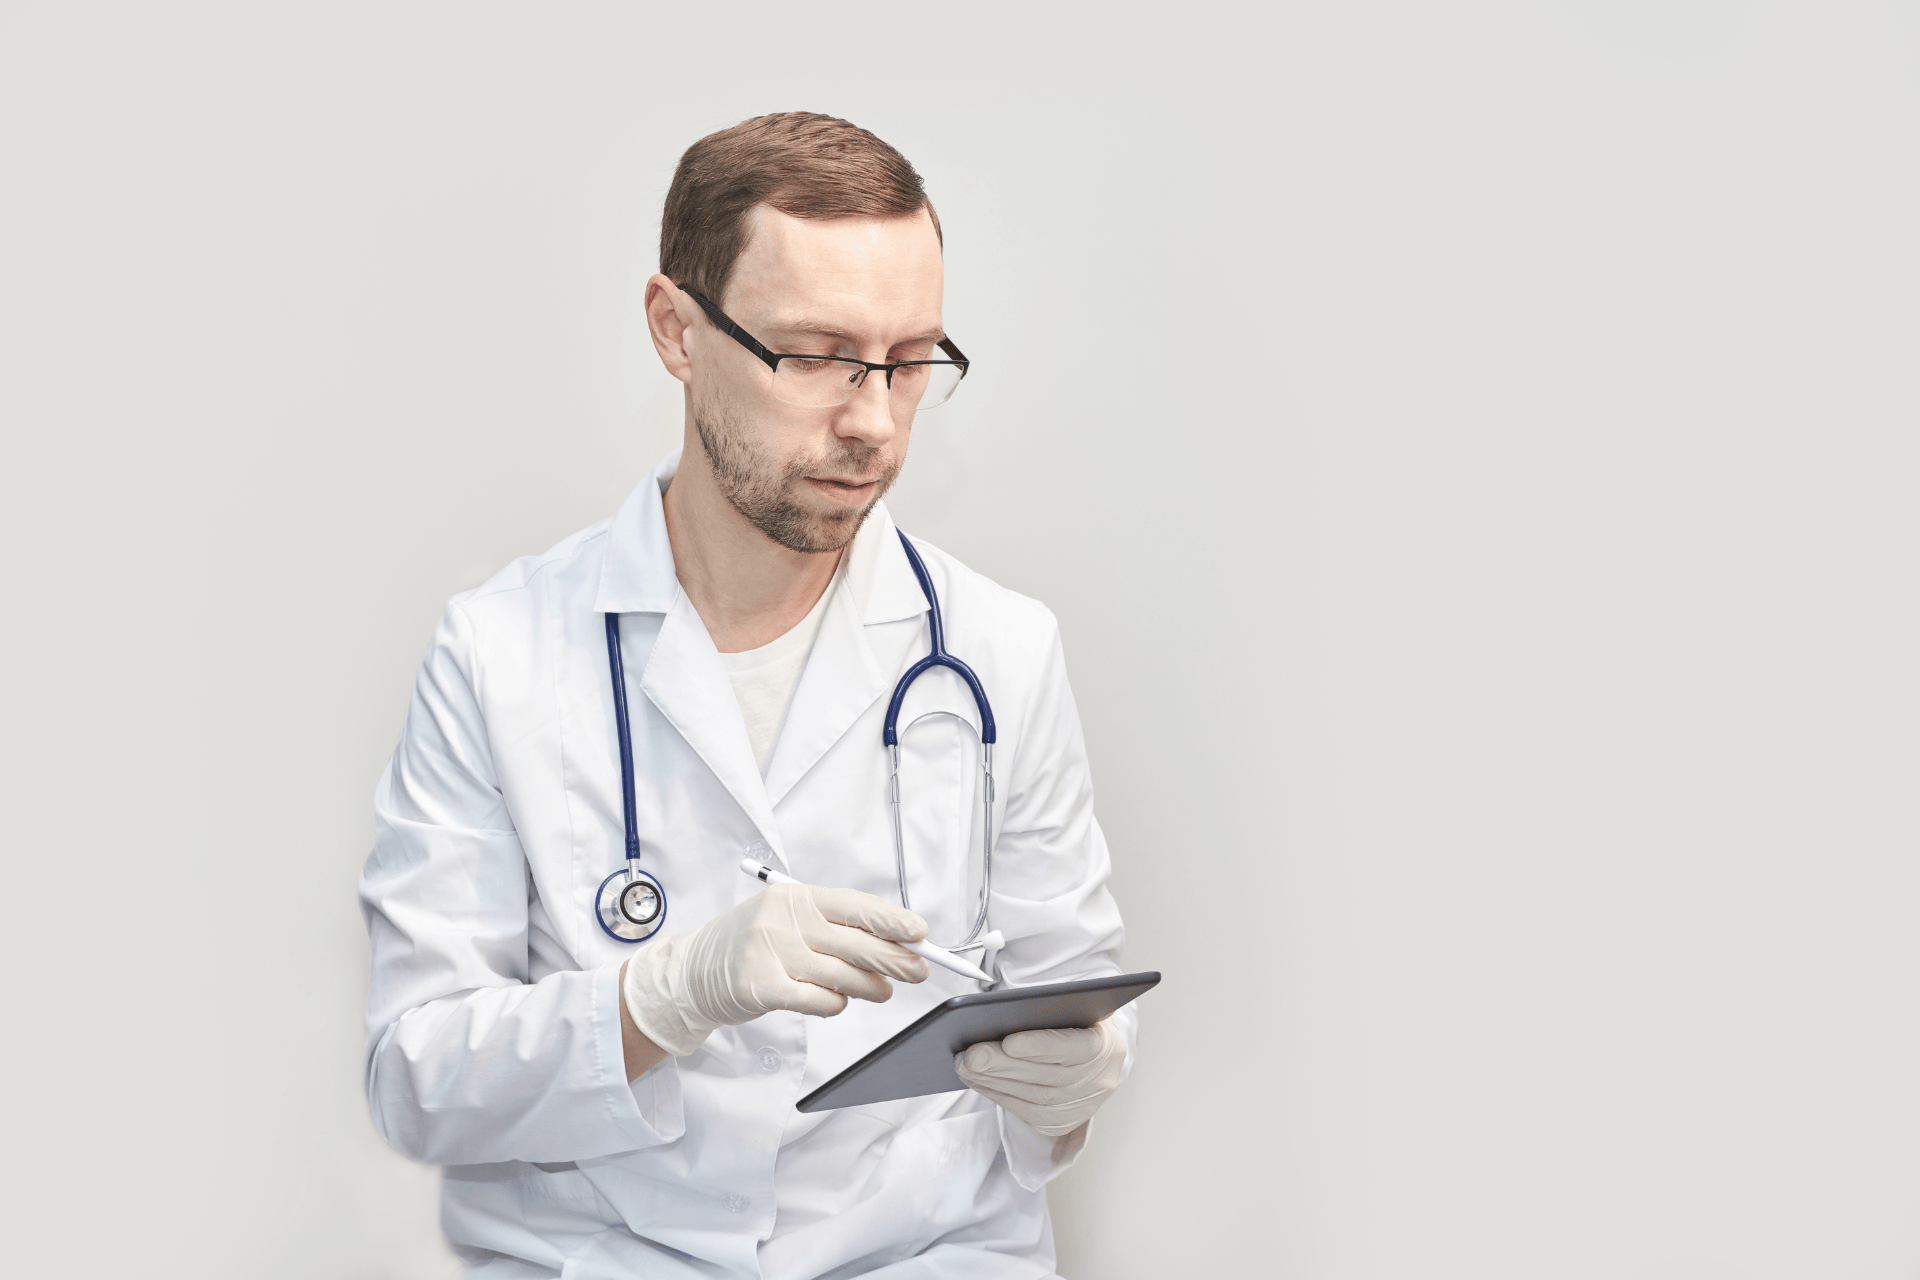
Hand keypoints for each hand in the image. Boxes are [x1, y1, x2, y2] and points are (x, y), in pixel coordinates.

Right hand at [622, 882, 929, 1055]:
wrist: (693, 972)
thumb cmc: (751, 944)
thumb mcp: (788, 919)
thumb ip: (833, 925)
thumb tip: (891, 938)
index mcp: (796, 896)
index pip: (855, 905)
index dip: (892, 920)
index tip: (919, 933)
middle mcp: (784, 920)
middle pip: (856, 942)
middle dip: (895, 959)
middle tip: (919, 970)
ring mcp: (771, 953)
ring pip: (843, 975)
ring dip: (871, 987)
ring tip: (883, 991)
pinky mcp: (761, 987)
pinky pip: (818, 1000)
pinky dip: (835, 1004)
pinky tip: (837, 1001)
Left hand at [954, 1020, 1126, 1136]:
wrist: (1101, 1060)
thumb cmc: (1078, 1024)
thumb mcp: (1073, 1010)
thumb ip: (1046, 1012)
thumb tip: (1001, 1016)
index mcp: (1105, 1045)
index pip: (1072, 1047)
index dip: (1040, 1046)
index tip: (1009, 1042)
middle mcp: (1097, 1082)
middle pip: (1044, 1077)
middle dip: (1002, 1066)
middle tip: (969, 1055)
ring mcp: (1079, 1107)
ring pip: (1031, 1098)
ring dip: (993, 1082)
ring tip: (964, 1065)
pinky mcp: (1059, 1123)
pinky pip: (1024, 1113)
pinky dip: (997, 1095)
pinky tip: (976, 1081)